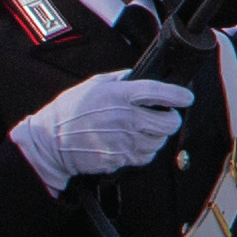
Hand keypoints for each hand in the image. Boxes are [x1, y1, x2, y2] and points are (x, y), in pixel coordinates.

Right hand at [10, 75, 190, 194]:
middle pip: (169, 123)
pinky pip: (144, 157)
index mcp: (121, 96)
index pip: (161, 93)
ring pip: (159, 142)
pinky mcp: (120, 160)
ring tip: (144, 130)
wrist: (50, 142)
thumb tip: (137, 76)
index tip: (186, 97)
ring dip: (157, 136)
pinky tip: (132, 143)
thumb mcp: (93, 84)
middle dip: (172, 119)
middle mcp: (126, 119)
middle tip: (165, 116)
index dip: (179, 95)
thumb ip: (119, 79)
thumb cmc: (69, 111)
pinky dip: (144, 151)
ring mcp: (124, 142)